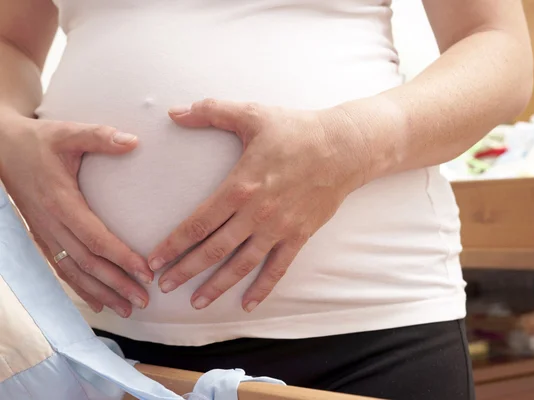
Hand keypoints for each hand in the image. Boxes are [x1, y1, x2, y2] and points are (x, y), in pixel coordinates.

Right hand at [0, 115, 153, 316]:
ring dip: (101, 292)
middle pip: (87, 263)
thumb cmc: (40, 141)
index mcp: (61, 201)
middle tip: (143, 301)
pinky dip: (80, 288)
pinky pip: (61, 268)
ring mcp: (44, 233)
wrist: (1, 147)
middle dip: (117, 284)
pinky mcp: (41, 236)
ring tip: (127, 309)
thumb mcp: (68, 133)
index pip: (96, 238)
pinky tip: (99, 302)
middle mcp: (51, 223)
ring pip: (73, 272)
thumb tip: (134, 142)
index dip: (122, 258)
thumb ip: (101, 137)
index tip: (146, 272)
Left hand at [148, 99, 369, 311]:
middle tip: (163, 286)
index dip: (174, 244)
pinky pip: (278, 268)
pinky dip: (262, 288)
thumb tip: (174, 110)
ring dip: (217, 286)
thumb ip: (211, 111)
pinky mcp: (299, 236)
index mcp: (240, 186)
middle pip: (214, 250)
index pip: (199, 223)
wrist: (344, 148)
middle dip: (186, 270)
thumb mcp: (252, 114)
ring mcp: (279, 228)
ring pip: (242, 265)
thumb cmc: (297, 130)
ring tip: (196, 303)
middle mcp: (256, 214)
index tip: (155, 260)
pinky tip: (247, 304)